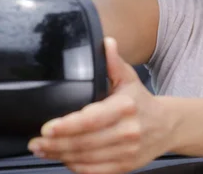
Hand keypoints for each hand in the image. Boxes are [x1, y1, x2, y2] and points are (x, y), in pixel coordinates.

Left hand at [28, 37, 174, 173]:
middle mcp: (127, 131)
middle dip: (55, 144)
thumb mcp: (129, 78)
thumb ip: (114, 62)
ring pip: (86, 159)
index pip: (92, 119)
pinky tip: (62, 158)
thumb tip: (106, 41)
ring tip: (42, 149)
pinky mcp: (124, 167)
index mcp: (125, 107)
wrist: (167, 126)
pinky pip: (94, 170)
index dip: (68, 126)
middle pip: (84, 142)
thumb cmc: (142, 101)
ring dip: (60, 156)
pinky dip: (75, 166)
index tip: (47, 128)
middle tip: (35, 142)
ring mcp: (126, 151)